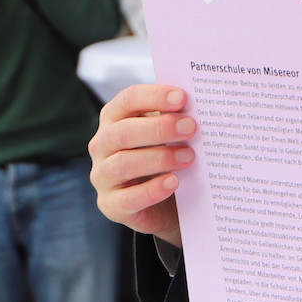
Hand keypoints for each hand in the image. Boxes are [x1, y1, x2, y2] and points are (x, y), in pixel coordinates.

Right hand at [87, 83, 193, 246]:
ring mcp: (102, 176)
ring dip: (159, 158)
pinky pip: (127, 199)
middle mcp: (102, 145)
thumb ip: (174, 118)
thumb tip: (198, 106)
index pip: (127, 100)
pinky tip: (173, 183)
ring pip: (122, 164)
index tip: (182, 98)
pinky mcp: (110, 205)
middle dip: (159, 128)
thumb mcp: (167, 134)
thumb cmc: (164, 157)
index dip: (154, 96)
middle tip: (191, 128)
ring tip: (188, 157)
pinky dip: (152, 190)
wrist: (164, 205)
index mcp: (114, 118)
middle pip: (122, 132)